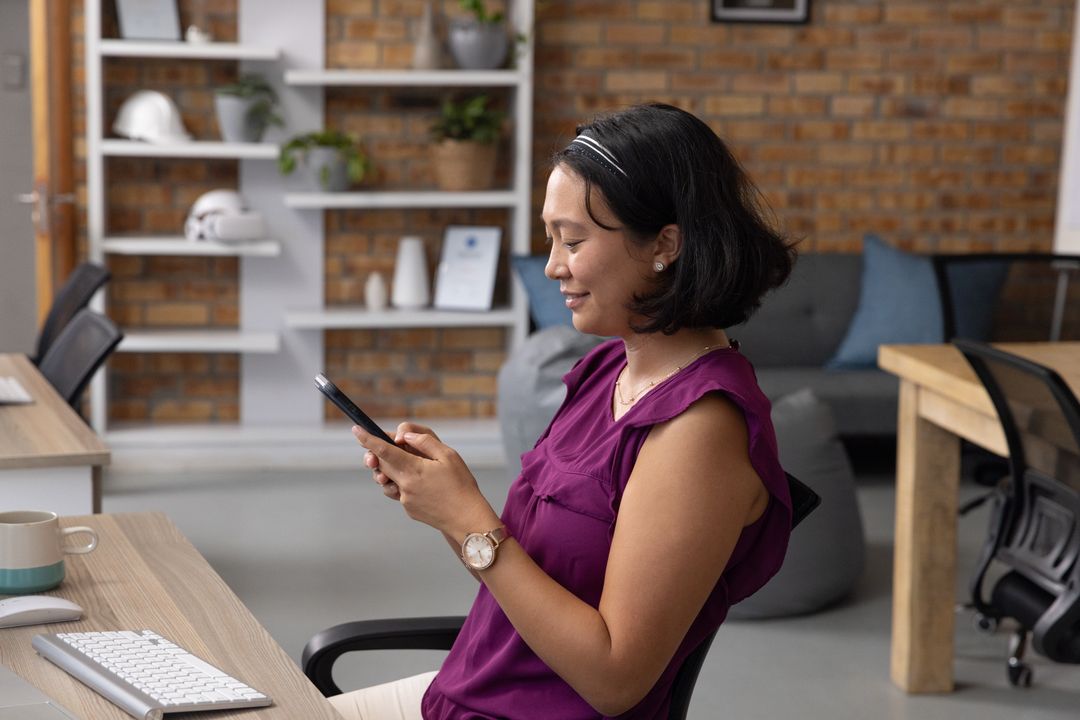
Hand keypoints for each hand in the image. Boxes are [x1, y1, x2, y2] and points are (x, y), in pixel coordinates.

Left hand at [354, 422, 498, 536]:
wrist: (467, 519)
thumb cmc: (461, 485)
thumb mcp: (449, 456)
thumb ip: (425, 442)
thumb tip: (404, 437)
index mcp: (413, 469)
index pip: (384, 451)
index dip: (368, 439)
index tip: (355, 429)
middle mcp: (405, 485)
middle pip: (381, 465)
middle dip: (378, 454)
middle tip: (386, 446)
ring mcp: (405, 500)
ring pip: (388, 480)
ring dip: (391, 470)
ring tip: (411, 466)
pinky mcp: (409, 509)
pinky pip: (400, 492)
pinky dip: (405, 484)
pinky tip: (424, 485)